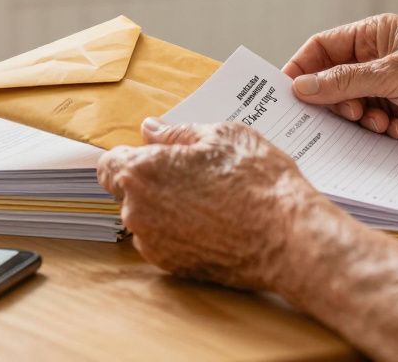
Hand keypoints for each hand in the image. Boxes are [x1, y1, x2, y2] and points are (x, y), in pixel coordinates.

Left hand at [96, 118, 345, 293]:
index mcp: (142, 172)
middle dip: (151, 182)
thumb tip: (150, 130)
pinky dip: (179, 232)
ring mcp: (153, 243)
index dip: (131, 158)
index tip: (153, 157)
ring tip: (209, 200)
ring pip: (147, 218)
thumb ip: (176, 133)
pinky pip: (164, 241)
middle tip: (192, 175)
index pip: (109, 164)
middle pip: (127, 192)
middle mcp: (137, 211)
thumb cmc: (258, 181)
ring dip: (165, 209)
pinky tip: (212, 222)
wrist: (288, 237)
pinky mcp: (171, 267)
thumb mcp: (222, 136)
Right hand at [282, 14, 397, 153]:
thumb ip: (344, 81)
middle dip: (335, 102)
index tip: (286, 92)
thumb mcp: (393, 74)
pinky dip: (378, 132)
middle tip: (344, 115)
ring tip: (380, 124)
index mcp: (375, 35)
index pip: (323, 48)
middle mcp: (379, 61)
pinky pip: (370, 126)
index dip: (302, 69)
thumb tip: (302, 87)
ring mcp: (389, 89)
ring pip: (350, 107)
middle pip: (333, 82)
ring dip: (360, 120)